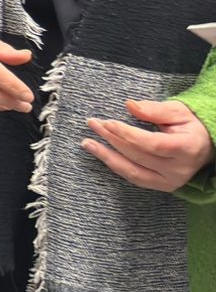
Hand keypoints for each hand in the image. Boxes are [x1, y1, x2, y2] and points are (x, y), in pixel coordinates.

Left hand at [85, 99, 215, 191]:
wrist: (205, 147)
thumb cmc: (191, 126)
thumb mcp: (178, 111)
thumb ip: (154, 110)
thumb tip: (129, 105)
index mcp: (186, 148)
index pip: (153, 144)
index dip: (128, 134)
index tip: (108, 122)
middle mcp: (179, 169)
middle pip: (139, 156)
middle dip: (112, 139)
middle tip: (93, 124)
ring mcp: (171, 181)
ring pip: (133, 171)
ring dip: (107, 156)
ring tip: (88, 142)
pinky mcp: (162, 186)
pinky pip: (134, 178)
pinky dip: (116, 165)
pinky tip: (101, 154)